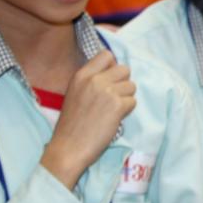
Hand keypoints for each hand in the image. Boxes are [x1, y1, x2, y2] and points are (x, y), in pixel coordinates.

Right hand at [40, 51, 134, 188]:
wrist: (69, 147)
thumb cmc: (72, 124)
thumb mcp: (75, 93)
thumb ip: (91, 81)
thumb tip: (114, 71)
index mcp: (81, 75)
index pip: (107, 55)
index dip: (113, 67)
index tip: (110, 80)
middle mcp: (94, 79)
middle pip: (124, 69)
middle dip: (123, 83)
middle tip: (113, 99)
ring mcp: (106, 91)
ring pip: (132, 86)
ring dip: (126, 98)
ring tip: (112, 110)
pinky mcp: (117, 105)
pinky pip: (133, 101)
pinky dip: (127, 111)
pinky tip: (114, 119)